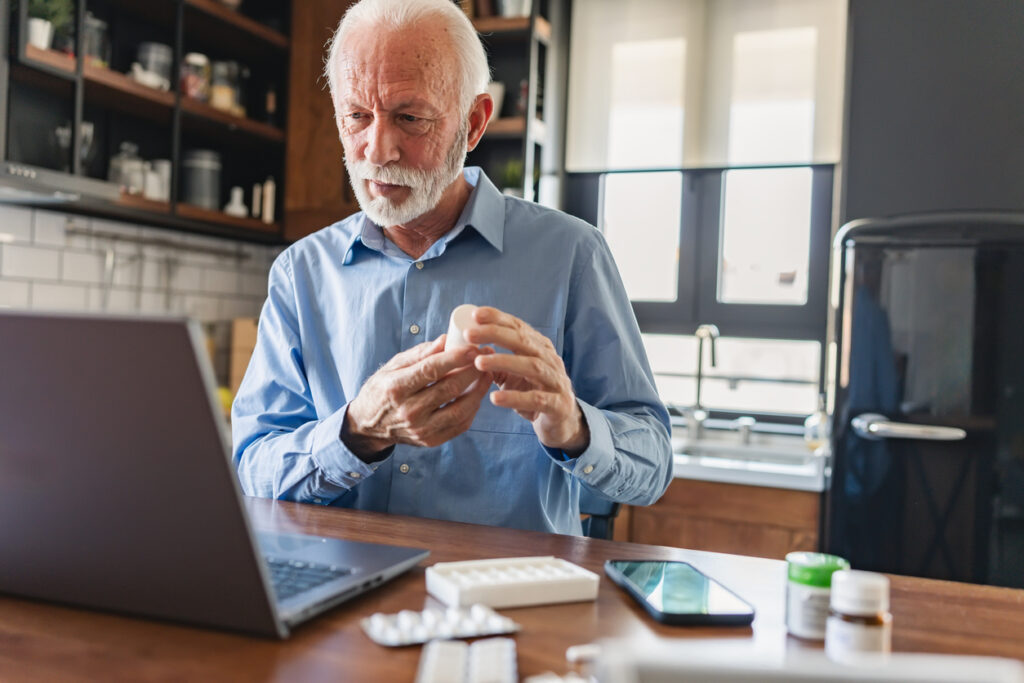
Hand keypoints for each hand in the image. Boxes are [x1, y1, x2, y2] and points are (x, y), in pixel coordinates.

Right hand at [343, 335, 492, 457]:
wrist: (369, 426)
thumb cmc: (383, 389)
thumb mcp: (394, 366)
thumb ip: (421, 353)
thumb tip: (447, 340)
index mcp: (396, 388)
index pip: (431, 370)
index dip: (455, 358)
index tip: (473, 347)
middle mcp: (409, 411)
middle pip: (450, 388)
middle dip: (472, 370)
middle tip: (486, 355)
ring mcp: (421, 429)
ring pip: (460, 409)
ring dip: (478, 389)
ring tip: (486, 373)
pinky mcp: (431, 440)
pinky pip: (460, 424)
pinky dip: (473, 408)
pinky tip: (477, 393)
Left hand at [465, 307, 589, 455]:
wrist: (562, 422)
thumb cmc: (534, 393)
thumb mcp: (513, 374)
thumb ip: (496, 363)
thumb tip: (469, 350)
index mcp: (540, 348)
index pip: (519, 327)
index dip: (498, 319)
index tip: (475, 314)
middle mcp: (550, 360)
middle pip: (523, 341)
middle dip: (496, 334)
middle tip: (470, 334)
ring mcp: (556, 382)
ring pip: (531, 366)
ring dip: (504, 362)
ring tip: (478, 362)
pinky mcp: (558, 405)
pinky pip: (537, 399)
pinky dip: (515, 398)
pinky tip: (495, 398)